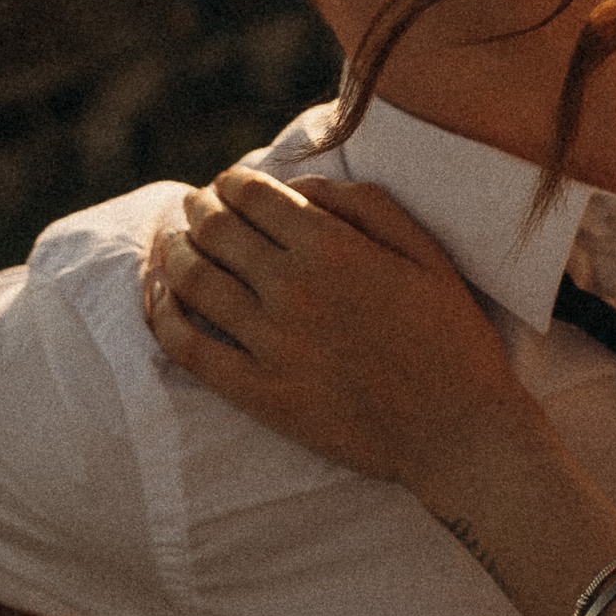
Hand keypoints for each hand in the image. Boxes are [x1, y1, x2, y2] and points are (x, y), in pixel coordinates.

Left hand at [142, 164, 528, 500]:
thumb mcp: (426, 252)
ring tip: (172, 244)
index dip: (231, 183)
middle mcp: (293, 289)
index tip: (229, 186)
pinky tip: (158, 297)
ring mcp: (271, 344)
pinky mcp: (258, 393)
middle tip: (195, 208)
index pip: (252, 195)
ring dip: (172, 252)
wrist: (457, 432)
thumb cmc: (451, 338)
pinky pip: (187, 346)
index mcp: (333, 247)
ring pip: (192, 280)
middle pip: (214, 231)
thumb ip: (364, 204)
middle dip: (198, 210)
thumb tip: (299, 185)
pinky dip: (162, 314)